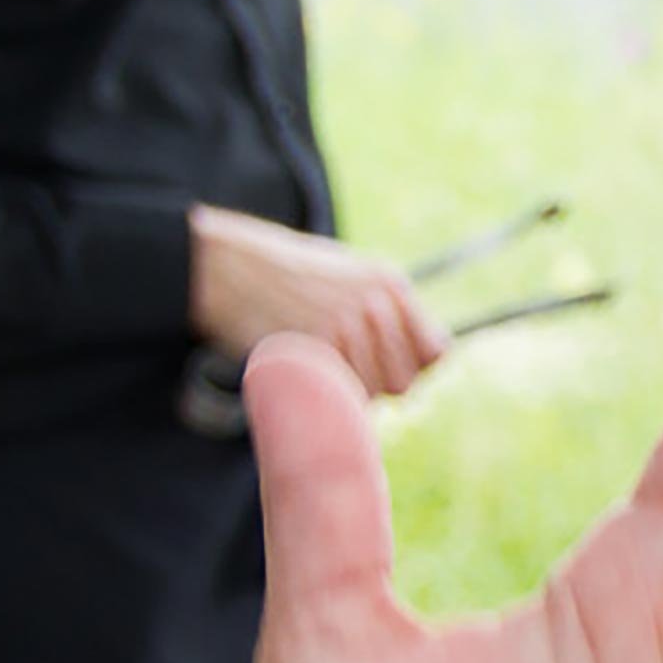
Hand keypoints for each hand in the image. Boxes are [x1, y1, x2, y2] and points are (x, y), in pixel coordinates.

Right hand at [191, 206, 446, 394]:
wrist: (227, 267)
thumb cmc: (286, 278)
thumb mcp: (348, 277)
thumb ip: (386, 312)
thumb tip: (427, 359)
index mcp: (391, 285)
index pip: (435, 352)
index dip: (413, 369)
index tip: (385, 370)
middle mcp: (377, 304)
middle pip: (404, 379)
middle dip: (378, 385)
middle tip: (343, 373)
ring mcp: (346, 325)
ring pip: (371, 391)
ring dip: (348, 393)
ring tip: (317, 369)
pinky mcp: (315, 345)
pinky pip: (340, 393)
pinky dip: (325, 395)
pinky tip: (304, 374)